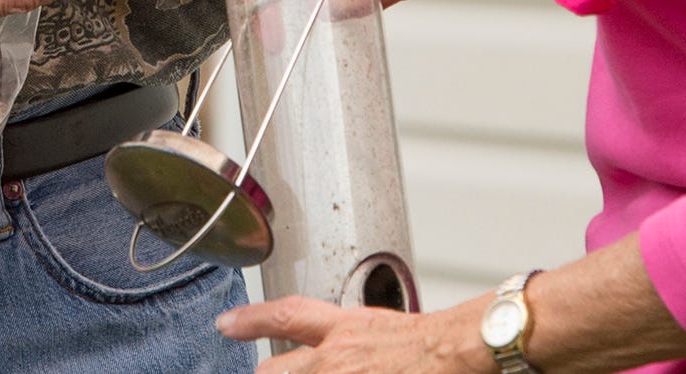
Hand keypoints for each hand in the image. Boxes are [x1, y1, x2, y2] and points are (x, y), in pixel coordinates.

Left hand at [219, 293, 493, 373]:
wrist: (461, 350)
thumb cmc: (435, 343)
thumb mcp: (381, 329)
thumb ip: (350, 339)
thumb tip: (340, 349)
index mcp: (343, 330)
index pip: (284, 316)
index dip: (249, 319)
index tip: (224, 324)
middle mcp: (335, 359)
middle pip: (274, 371)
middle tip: (267, 371)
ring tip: (309, 369)